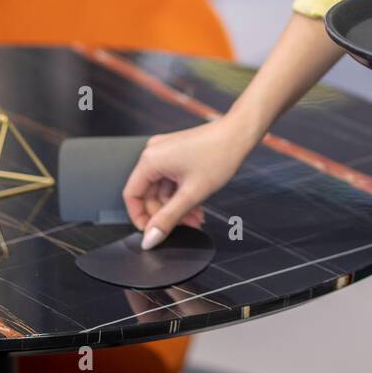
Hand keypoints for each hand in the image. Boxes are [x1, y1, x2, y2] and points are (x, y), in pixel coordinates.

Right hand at [123, 115, 256, 248]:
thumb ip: (168, 218)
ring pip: (162, 190)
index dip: (140, 218)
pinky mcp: (177, 153)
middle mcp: (154, 153)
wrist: (239, 134)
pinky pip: (171, 180)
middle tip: (186, 227)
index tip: (152, 233)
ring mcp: (166, 152)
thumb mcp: (191, 194)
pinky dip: (181, 195)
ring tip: (196, 219)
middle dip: (166, 214)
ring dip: (177, 207)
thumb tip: (150, 238)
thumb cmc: (219, 154)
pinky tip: (196, 206)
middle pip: (149, 194)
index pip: (132, 195)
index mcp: (150, 160)